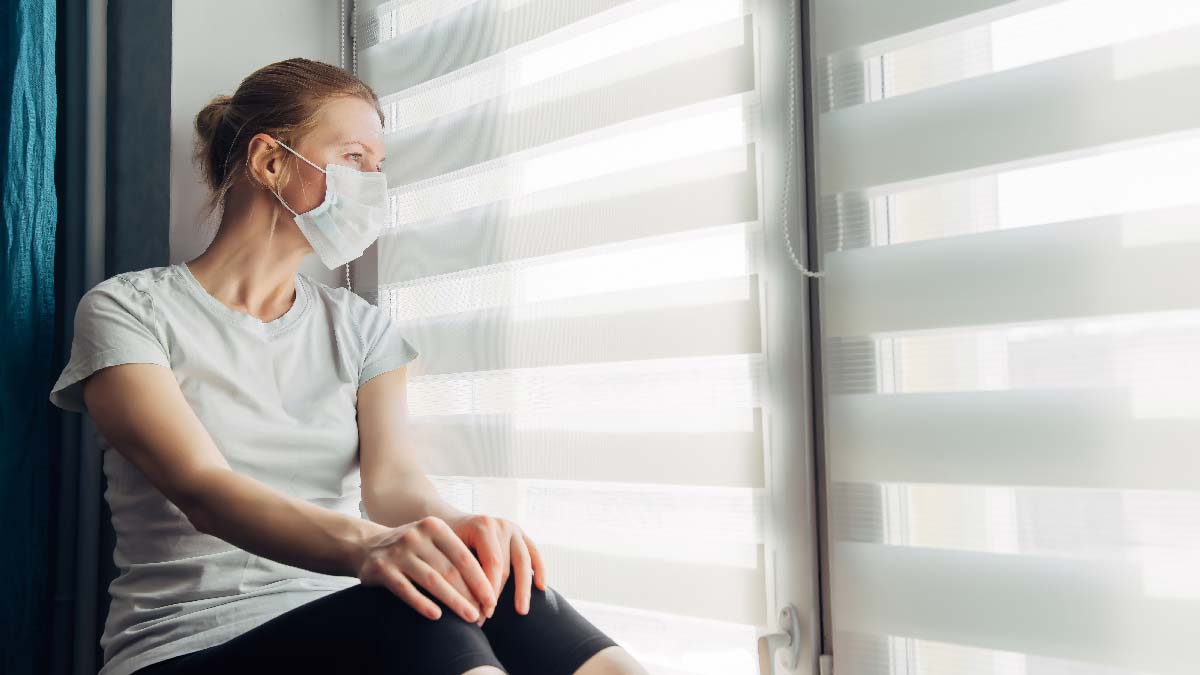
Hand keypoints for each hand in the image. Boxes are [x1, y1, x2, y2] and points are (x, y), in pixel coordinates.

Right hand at [356, 516, 497, 624]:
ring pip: (432, 581)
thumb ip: (455, 557)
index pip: (463, 556)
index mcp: (434, 527)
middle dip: (470, 594)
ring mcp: (398, 552)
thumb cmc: (412, 549)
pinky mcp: (382, 569)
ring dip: (454, 601)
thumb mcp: (432, 541)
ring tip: (469, 617)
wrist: (366, 545)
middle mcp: (416, 536)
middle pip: (450, 570)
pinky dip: (422, 604)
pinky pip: (406, 590)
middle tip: (484, 614)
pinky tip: (437, 616)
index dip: (480, 579)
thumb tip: (488, 588)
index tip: (492, 599)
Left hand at [447, 513, 546, 618]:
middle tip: (489, 617)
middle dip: (498, 593)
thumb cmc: (445, 541)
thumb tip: (465, 606)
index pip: (492, 564)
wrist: (451, 522)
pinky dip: (540, 570)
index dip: (488, 590)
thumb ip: (458, 572)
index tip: (482, 614)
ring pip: (524, 561)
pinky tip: (541, 588)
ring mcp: (514, 529)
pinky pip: (534, 553)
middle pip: (506, 565)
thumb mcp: (446, 552)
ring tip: (522, 611)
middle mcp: (501, 525)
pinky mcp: (521, 534)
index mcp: (483, 526)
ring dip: (523, 589)